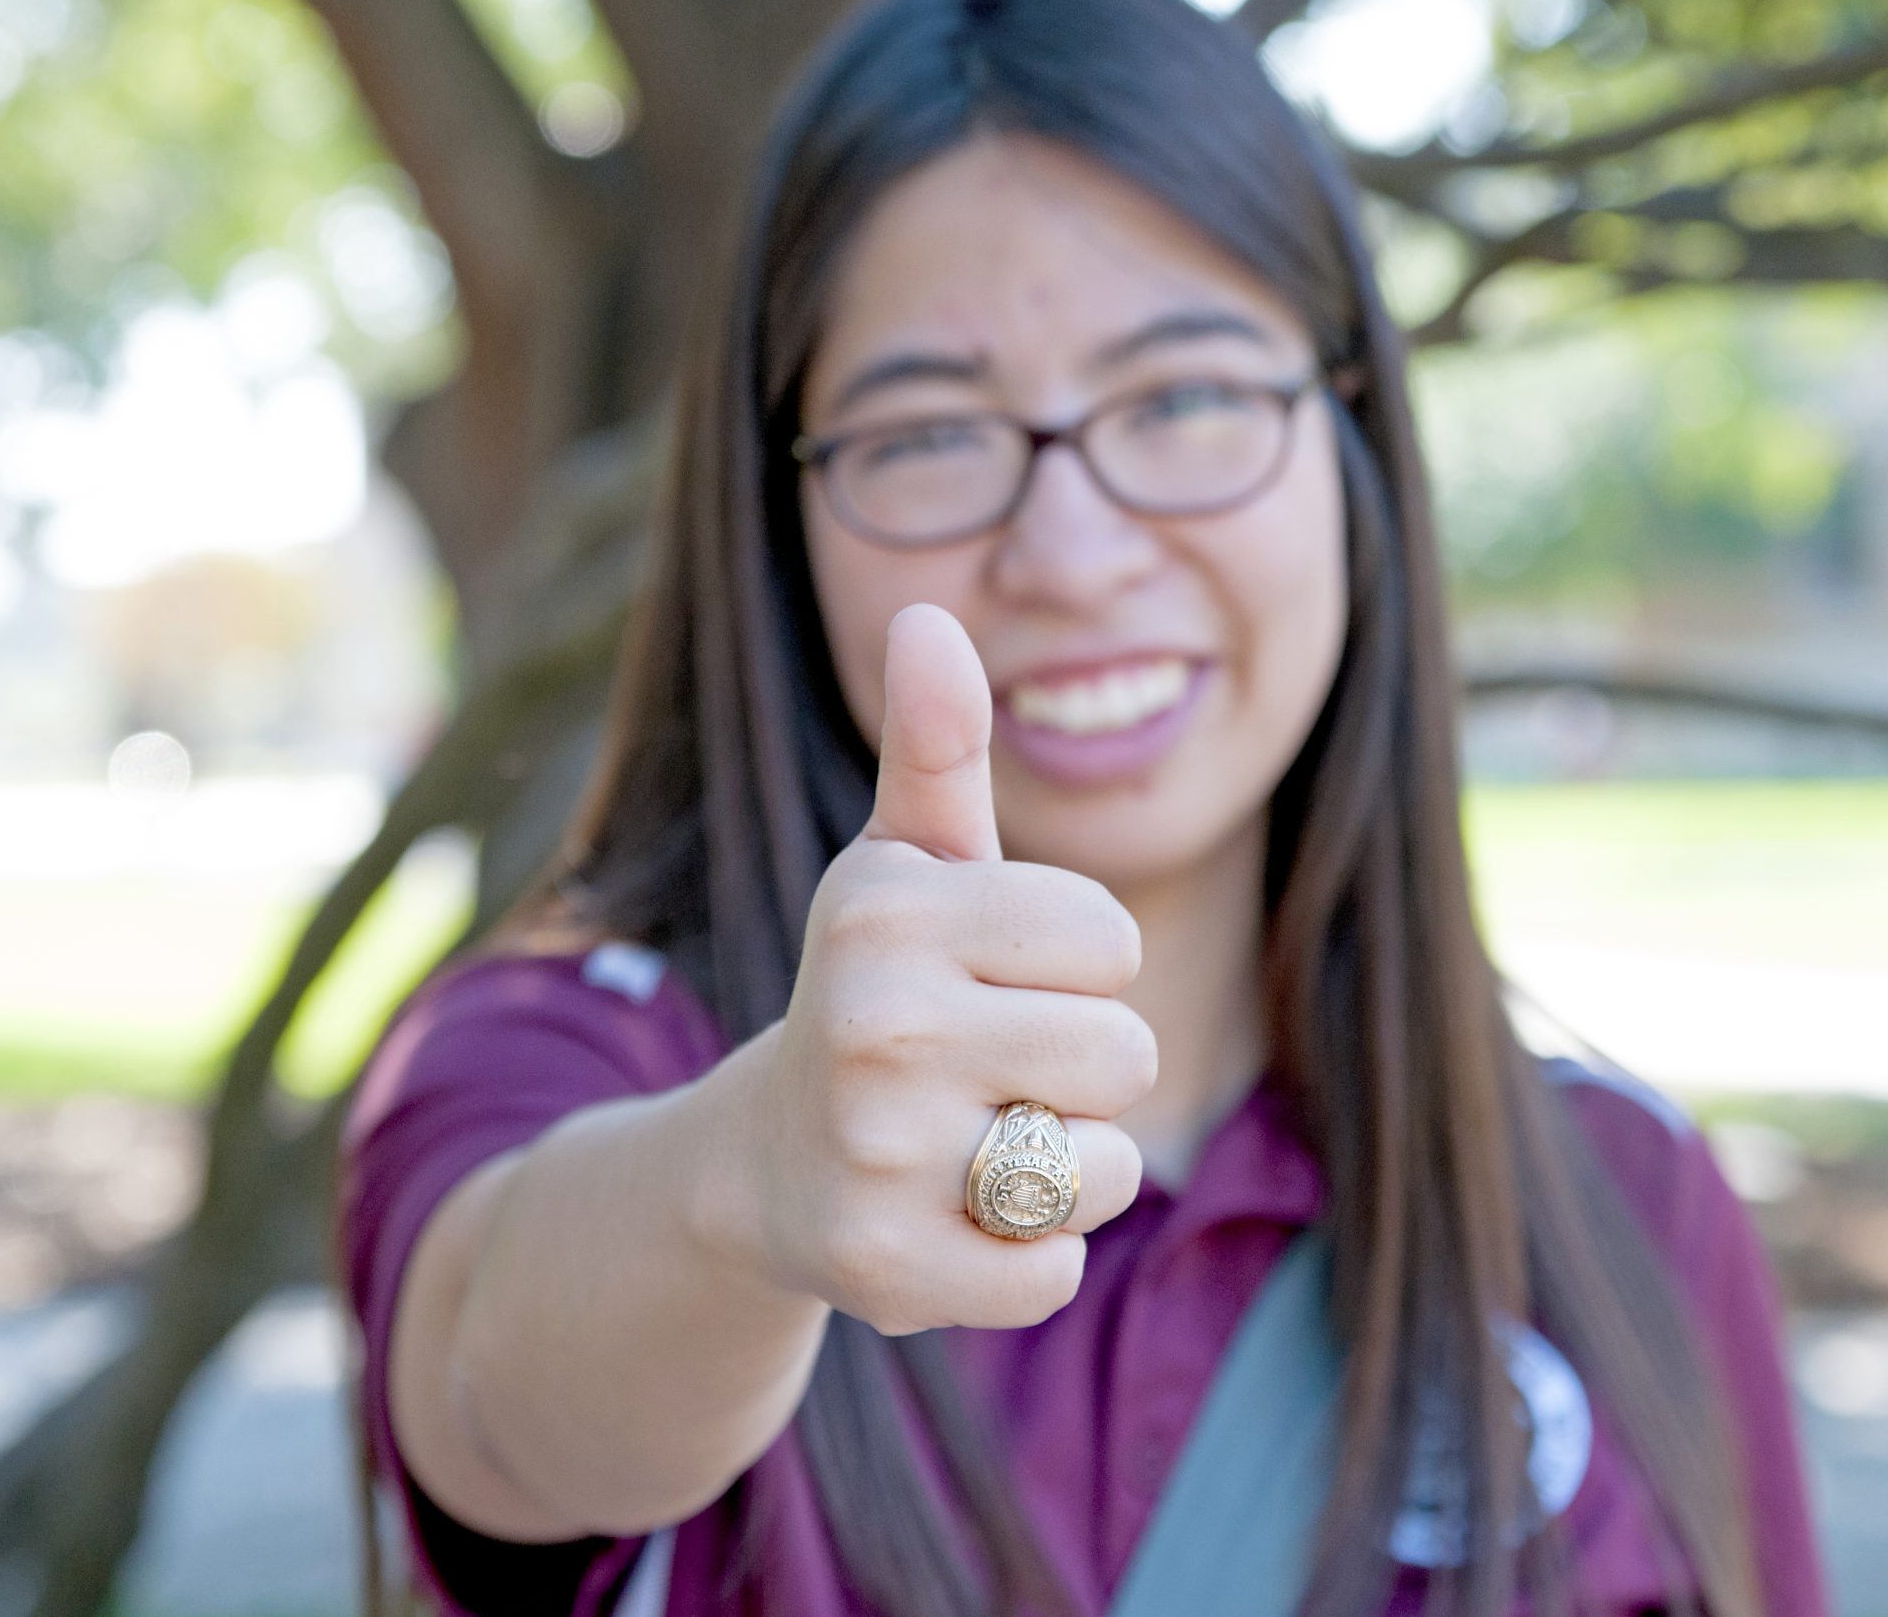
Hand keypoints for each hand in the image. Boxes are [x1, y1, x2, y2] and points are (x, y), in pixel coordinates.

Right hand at [740, 603, 1152, 1334]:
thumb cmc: (877, 992)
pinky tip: (953, 1222)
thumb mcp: (903, 868)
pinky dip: (1026, 1260)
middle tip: (984, 1073)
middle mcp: (871, 1022)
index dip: (1075, 968)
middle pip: (1125, 1053)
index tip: (993, 979)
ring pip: (1104, 1166)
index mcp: (887, 908)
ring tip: (969, 1145)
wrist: (762, 1166)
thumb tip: (928, 615)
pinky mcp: (883, 1270)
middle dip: (1080, 1071)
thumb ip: (936, 749)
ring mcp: (874, 1153)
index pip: (1109, 938)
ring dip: (1064, 1169)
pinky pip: (1052, 1272)